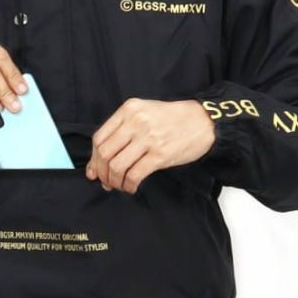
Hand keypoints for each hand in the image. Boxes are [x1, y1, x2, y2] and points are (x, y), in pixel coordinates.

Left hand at [86, 98, 216, 193]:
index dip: (93, 158)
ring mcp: (148, 138)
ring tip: (119, 185)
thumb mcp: (144, 113)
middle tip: (106, 182)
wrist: (203, 121)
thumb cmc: (172, 120)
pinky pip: (134, 175)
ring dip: (114, 181)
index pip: (99, 138)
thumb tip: (98, 163)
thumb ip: (122, 132)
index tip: (95, 170)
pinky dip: (128, 185)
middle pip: (104, 154)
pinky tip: (131, 187)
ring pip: (116, 166)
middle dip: (101, 173)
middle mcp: (136, 122)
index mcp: (129, 110)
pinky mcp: (160, 155)